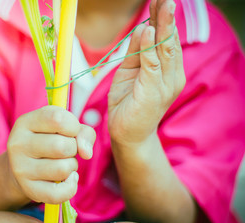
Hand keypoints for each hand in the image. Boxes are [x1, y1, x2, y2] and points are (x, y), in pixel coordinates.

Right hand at [7, 105, 95, 203]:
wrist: (22, 167)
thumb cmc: (49, 142)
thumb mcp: (64, 129)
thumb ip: (83, 133)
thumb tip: (86, 153)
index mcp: (25, 122)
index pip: (58, 119)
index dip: (73, 126)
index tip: (70, 131)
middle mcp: (18, 144)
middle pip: (62, 146)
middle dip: (73, 149)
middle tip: (66, 150)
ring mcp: (21, 168)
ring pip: (62, 169)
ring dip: (72, 166)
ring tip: (63, 163)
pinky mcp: (28, 190)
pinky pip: (58, 194)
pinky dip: (71, 187)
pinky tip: (67, 180)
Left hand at [108, 0, 184, 144]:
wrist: (127, 133)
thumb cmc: (129, 103)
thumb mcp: (130, 72)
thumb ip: (136, 52)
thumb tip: (141, 29)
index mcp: (167, 70)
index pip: (167, 40)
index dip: (163, 20)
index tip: (159, 1)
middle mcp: (171, 76)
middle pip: (169, 41)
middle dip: (167, 18)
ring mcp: (165, 85)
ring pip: (165, 50)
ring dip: (163, 27)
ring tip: (162, 6)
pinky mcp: (153, 93)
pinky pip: (151, 66)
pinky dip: (149, 48)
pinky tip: (147, 31)